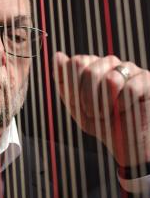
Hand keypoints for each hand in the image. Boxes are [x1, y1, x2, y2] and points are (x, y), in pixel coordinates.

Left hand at [53, 51, 149, 166]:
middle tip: (94, 112)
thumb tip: (57, 55)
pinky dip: (123, 106)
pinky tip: (125, 110)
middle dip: (88, 99)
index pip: (76, 63)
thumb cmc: (100, 122)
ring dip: (105, 104)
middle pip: (89, 71)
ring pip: (110, 79)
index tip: (78, 104)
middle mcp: (110, 63)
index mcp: (91, 65)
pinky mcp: (147, 79)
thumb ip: (64, 80)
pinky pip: (130, 89)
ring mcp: (129, 69)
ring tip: (109, 113)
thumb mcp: (74, 104)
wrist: (124, 142)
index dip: (73, 89)